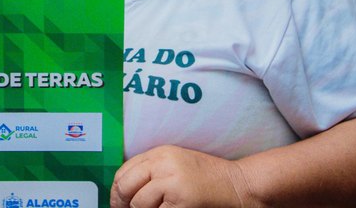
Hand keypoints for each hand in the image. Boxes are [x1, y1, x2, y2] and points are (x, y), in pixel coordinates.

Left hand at [110, 145, 247, 207]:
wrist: (239, 185)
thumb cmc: (209, 179)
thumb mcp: (177, 165)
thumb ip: (153, 171)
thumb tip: (125, 189)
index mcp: (160, 152)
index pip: (124, 171)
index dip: (117, 192)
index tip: (118, 204)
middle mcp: (163, 163)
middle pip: (125, 185)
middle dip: (121, 203)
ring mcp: (172, 181)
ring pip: (138, 203)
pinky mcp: (180, 199)